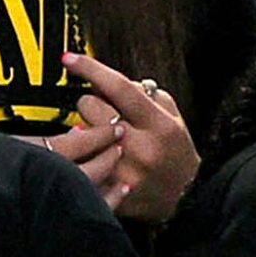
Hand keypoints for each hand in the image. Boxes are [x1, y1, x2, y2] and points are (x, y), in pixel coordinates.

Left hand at [54, 50, 199, 219]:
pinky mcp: (109, 191)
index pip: (119, 88)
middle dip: (93, 103)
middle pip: (90, 107)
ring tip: (102, 137)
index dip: (91, 69)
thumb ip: (144, 93)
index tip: (69, 58)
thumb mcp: (172, 115)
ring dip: (85, 129)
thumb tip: (109, 82)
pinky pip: (80, 161)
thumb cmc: (176, 151)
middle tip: (105, 112)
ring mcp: (121, 172)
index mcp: (157, 124)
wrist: (187, 198)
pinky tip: (95, 157)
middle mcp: (139, 147)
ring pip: (79, 132)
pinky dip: (83, 155)